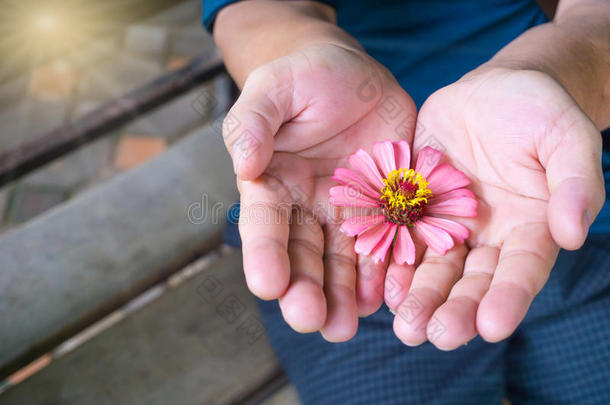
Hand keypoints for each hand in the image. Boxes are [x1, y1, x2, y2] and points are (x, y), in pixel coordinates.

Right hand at [226, 44, 416, 340]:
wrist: (353, 75)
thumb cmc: (305, 76)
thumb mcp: (273, 88)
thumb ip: (253, 122)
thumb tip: (243, 163)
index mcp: (271, 184)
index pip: (264, 225)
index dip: (264, 254)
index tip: (266, 285)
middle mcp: (307, 207)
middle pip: (304, 256)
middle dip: (306, 290)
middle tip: (312, 321)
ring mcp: (348, 211)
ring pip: (344, 261)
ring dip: (345, 295)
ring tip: (347, 326)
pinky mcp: (386, 206)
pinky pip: (388, 243)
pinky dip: (388, 270)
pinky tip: (390, 295)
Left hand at [390, 67, 604, 348]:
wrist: (495, 89)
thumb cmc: (541, 112)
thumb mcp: (567, 138)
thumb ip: (575, 183)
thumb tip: (572, 234)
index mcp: (529, 228)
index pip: (521, 270)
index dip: (508, 298)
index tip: (492, 328)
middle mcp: (487, 235)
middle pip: (471, 279)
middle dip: (454, 309)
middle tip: (435, 336)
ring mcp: (448, 221)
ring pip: (433, 265)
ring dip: (418, 296)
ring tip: (405, 326)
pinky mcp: (415, 202)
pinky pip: (401, 234)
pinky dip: (391, 258)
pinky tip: (379, 282)